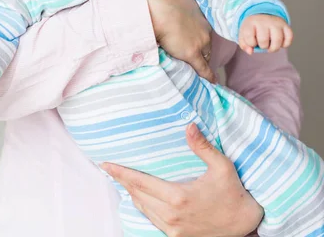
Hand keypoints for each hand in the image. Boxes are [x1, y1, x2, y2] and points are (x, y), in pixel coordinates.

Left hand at [101, 123, 262, 236]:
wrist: (245, 226)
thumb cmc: (234, 194)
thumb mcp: (222, 167)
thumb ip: (203, 147)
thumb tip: (189, 126)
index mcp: (178, 197)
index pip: (140, 182)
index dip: (120, 173)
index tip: (105, 164)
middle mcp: (172, 215)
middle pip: (137, 195)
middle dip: (122, 180)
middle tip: (110, 168)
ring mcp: (173, 228)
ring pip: (142, 208)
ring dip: (132, 193)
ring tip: (123, 179)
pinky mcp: (176, 236)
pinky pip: (152, 219)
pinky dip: (143, 206)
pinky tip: (140, 196)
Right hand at [144, 0, 214, 82]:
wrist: (158, 6)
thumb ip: (177, 4)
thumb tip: (171, 2)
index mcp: (200, 17)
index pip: (203, 32)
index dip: (200, 38)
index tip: (197, 40)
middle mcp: (204, 30)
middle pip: (207, 44)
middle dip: (204, 49)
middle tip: (199, 55)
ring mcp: (199, 43)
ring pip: (205, 55)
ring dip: (203, 60)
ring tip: (202, 69)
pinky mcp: (191, 53)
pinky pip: (203, 67)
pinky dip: (208, 75)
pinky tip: (213, 81)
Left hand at [239, 14, 292, 54]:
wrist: (263, 15)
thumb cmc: (252, 28)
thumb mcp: (243, 34)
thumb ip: (244, 45)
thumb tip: (250, 52)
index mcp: (251, 22)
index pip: (250, 39)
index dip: (251, 44)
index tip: (252, 41)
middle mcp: (264, 21)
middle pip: (264, 41)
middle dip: (263, 46)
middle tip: (262, 44)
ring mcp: (276, 23)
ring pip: (277, 40)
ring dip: (274, 48)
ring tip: (271, 47)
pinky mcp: (286, 25)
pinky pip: (289, 38)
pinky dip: (285, 44)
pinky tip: (280, 44)